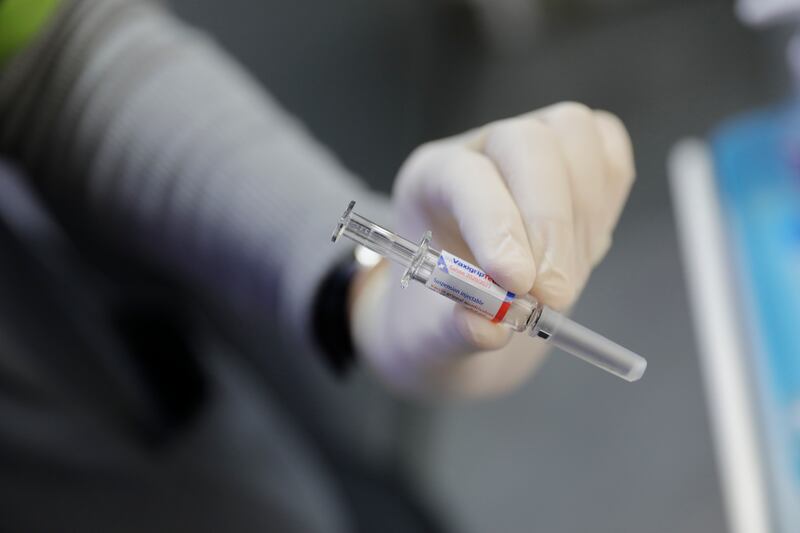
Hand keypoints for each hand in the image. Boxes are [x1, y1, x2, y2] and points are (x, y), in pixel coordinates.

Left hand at [351, 102, 634, 397]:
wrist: (472, 319)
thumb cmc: (440, 321)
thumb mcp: (432, 341)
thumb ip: (455, 331)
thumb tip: (489, 326)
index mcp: (428, 180)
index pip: (466, 176)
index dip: (496, 224)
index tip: (516, 282)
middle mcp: (480, 150)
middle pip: (528, 143)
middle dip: (550, 222)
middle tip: (554, 295)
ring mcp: (532, 148)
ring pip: (574, 134)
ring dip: (583, 215)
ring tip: (563, 282)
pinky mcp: (578, 162)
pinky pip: (609, 153)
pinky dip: (607, 200)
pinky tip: (583, 250)